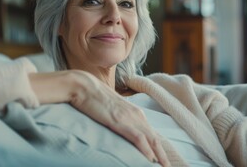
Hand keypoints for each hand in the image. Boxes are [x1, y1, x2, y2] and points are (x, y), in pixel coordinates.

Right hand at [30, 70, 169, 165]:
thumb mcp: (112, 109)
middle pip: (155, 138)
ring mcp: (129, 118)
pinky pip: (138, 138)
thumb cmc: (94, 97)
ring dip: (159, 156)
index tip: (163, 159)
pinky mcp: (119, 121)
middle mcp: (136, 114)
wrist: (83, 86)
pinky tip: (150, 159)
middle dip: (163, 155)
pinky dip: (146, 150)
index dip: (158, 148)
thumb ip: (121, 118)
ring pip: (151, 139)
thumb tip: (122, 129)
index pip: (151, 133)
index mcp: (135, 112)